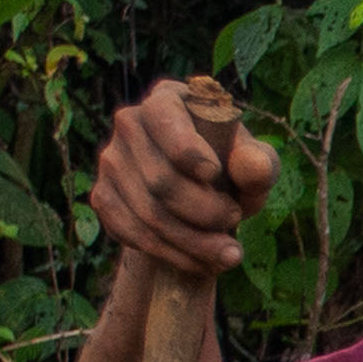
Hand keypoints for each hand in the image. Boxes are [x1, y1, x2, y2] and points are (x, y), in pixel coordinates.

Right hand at [90, 79, 274, 279]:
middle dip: (205, 212)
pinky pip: (131, 233)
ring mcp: (111, 160)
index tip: (215, 175)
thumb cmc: (232, 170)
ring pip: (148, 213)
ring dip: (194, 243)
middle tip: (235, 221)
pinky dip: (171, 254)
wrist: (201, 201)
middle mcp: (130, 123)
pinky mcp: (102, 195)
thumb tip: (254, 165)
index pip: (164, 120)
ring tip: (228, 255)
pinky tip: (200, 261)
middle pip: (160, 179)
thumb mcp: (254, 165)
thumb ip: (259, 163)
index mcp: (168, 99)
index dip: (188, 151)